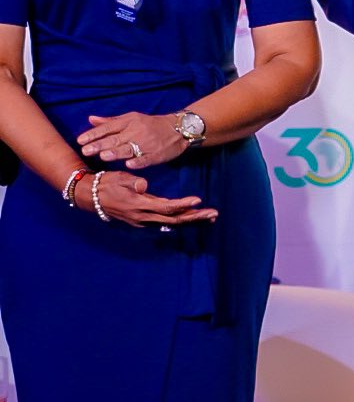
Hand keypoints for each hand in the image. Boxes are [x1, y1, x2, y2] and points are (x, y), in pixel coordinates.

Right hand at [76, 170, 216, 227]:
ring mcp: (143, 220)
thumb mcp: (118, 179)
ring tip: (209, 216)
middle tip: (214, 214)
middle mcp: (143, 217)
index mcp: (139, 205)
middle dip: (195, 217)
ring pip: (171, 222)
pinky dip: (180, 219)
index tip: (198, 200)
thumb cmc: (106, 184)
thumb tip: (144, 185)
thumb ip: (132, 183)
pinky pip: (165, 222)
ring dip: (190, 219)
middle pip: (174, 219)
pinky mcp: (143, 219)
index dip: (183, 205)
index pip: (166, 207)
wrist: (91, 197)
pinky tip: (191, 217)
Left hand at [78, 112, 186, 168]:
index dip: (94, 134)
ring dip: (117, 152)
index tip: (80, 141)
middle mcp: (136, 131)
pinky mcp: (157, 154)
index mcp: (129, 122)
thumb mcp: (131, 118)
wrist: (178, 128)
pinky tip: (130, 164)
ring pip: (129, 148)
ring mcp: (147, 143)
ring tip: (103, 156)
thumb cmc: (150, 124)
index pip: (108, 127)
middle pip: (116, 139)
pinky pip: (147, 158)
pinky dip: (139, 161)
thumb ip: (110, 122)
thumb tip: (90, 119)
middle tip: (85, 151)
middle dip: (100, 145)